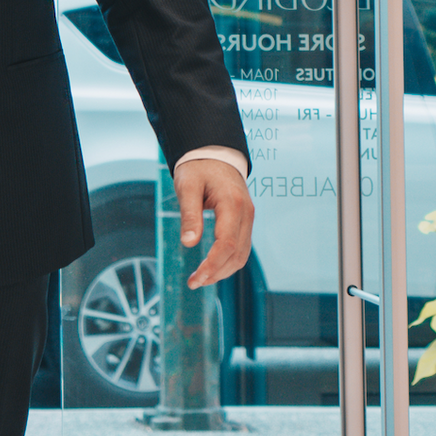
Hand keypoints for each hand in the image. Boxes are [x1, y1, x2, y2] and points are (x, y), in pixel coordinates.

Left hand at [172, 158, 253, 289]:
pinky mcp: (244, 221)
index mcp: (232, 204)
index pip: (227, 244)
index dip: (212, 265)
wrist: (214, 153)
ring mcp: (248, 218)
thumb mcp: (187, 186)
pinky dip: (228, 261)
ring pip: (242, 254)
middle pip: (237, 254)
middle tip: (193, 282)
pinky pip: (241, 247)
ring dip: (223, 270)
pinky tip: (212, 267)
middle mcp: (246, 213)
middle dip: (216, 273)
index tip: (196, 278)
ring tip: (200, 279)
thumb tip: (189, 243)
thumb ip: (189, 214)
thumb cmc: (199, 167)